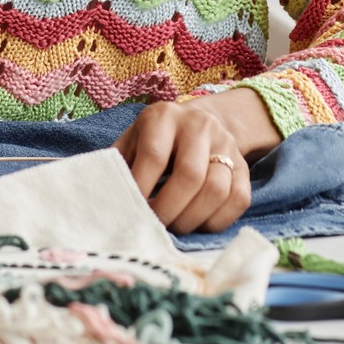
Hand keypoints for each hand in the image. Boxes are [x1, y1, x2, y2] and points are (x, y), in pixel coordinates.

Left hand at [112, 99, 252, 233]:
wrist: (200, 122)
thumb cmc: (156, 139)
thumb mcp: (132, 141)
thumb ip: (117, 165)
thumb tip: (99, 198)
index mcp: (164, 117)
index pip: (154, 156)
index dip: (142, 188)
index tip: (132, 210)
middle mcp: (199, 125)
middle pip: (190, 175)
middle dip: (169, 210)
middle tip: (155, 226)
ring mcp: (226, 144)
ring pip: (217, 189)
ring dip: (192, 218)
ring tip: (174, 226)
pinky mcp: (244, 166)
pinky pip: (238, 200)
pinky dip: (216, 221)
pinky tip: (197, 223)